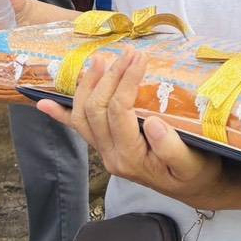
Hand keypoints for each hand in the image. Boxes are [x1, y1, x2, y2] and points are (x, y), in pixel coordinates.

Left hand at [38, 47, 226, 205]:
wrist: (193, 187)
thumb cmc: (196, 172)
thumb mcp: (193, 163)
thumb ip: (172, 147)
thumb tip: (151, 122)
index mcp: (130, 158)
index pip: (119, 111)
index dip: (126, 81)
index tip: (140, 58)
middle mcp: (111, 156)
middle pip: (97, 108)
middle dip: (110, 76)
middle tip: (128, 52)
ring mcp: (105, 151)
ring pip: (83, 114)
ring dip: (88, 84)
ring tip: (100, 59)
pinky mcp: (105, 146)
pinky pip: (78, 129)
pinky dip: (61, 115)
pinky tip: (44, 103)